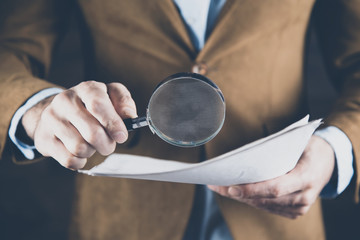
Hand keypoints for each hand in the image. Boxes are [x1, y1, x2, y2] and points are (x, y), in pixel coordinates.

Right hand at [22, 81, 136, 169]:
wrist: (58, 112)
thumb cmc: (90, 106)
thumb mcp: (110, 96)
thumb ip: (123, 102)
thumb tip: (130, 116)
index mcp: (85, 89)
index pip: (98, 104)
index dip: (113, 123)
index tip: (122, 136)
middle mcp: (65, 101)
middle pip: (92, 132)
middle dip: (107, 144)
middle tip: (109, 144)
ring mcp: (52, 119)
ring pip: (80, 148)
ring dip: (92, 151)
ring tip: (92, 144)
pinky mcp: (44, 138)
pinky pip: (69, 159)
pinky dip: (80, 161)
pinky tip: (81, 152)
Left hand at [208, 135, 334, 218]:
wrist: (329, 160)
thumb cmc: (308, 147)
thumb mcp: (295, 142)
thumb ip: (274, 152)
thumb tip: (244, 159)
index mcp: (306, 177)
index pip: (274, 187)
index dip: (251, 189)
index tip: (230, 187)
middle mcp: (303, 197)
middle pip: (265, 198)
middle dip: (237, 192)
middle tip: (216, 185)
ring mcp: (300, 207)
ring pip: (263, 205)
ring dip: (240, 197)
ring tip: (220, 187)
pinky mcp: (294, 211)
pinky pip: (268, 207)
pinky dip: (251, 199)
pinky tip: (235, 192)